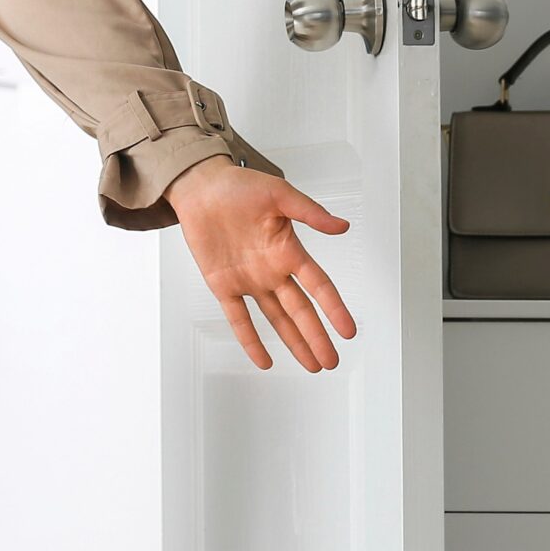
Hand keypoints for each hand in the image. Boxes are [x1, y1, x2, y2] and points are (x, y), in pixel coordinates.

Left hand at [167, 154, 355, 371]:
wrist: (201, 187)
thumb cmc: (241, 186)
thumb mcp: (280, 194)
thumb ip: (310, 212)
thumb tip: (342, 226)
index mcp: (289, 250)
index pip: (319, 285)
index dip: (334, 309)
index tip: (348, 330)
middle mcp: (273, 270)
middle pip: (301, 310)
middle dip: (317, 337)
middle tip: (331, 361)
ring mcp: (249, 280)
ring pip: (277, 319)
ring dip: (294, 342)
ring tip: (312, 364)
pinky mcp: (223, 285)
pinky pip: (239, 318)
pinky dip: (250, 340)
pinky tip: (263, 360)